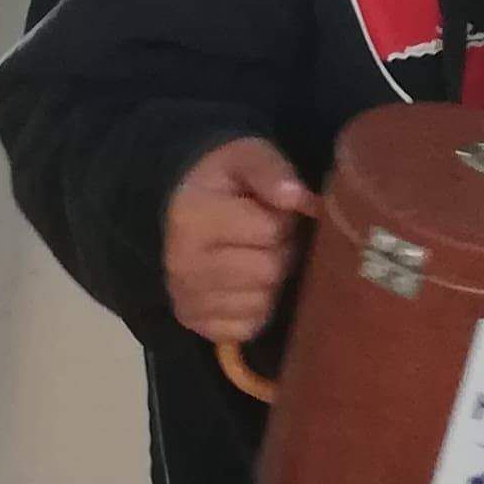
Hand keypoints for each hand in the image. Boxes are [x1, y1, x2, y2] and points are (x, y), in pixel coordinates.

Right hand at [164, 137, 318, 348]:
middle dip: (279, 252)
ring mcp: (186, 300)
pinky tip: (245, 284)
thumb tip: (300, 200)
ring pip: (262, 302)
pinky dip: (256, 308)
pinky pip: (248, 327)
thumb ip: (272, 171)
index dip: (282, 220)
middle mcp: (182, 265)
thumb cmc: (223, 179)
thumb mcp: (246, 156)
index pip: (270, 232)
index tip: (270, 210)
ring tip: (254, 257)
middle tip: (266, 237)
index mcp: (192, 219)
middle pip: (269, 271)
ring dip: (269, 282)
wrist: (182, 204)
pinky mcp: (195, 324)